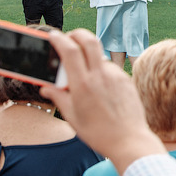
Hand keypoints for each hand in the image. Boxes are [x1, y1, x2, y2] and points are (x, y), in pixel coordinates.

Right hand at [40, 29, 165, 175]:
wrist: (130, 141)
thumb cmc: (98, 133)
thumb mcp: (73, 118)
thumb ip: (58, 98)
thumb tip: (46, 88)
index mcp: (83, 85)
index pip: (70, 51)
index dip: (59, 39)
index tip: (52, 36)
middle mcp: (101, 76)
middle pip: (89, 40)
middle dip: (77, 34)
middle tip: (69, 38)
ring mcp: (116, 76)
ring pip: (99, 56)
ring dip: (89, 58)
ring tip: (83, 77)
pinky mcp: (126, 80)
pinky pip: (110, 68)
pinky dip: (100, 71)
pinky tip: (99, 88)